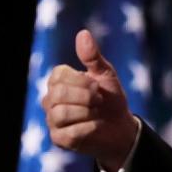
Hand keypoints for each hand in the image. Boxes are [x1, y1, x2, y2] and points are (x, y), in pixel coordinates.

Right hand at [41, 30, 138, 171]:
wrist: (121, 127)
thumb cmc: (111, 98)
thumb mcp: (106, 75)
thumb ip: (93, 56)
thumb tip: (83, 33)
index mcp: (58, 81)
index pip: (59, 75)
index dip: (82, 81)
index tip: (98, 86)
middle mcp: (50, 100)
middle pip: (58, 94)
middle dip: (86, 97)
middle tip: (99, 100)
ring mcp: (52, 120)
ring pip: (61, 113)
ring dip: (87, 113)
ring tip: (97, 113)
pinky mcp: (59, 139)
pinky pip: (69, 133)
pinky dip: (89, 128)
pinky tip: (95, 126)